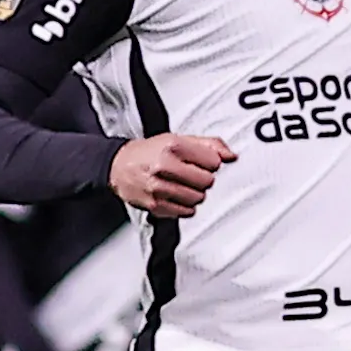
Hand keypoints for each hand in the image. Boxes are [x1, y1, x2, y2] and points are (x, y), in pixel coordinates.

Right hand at [110, 134, 235, 217]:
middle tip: (191, 175)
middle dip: (203, 179)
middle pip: (207, 181)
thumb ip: (208, 145)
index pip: (213, 162)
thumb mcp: (178, 139)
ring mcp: (158, 188)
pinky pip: (186, 212)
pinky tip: (176, 196)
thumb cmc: (150, 152)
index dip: (211, 163)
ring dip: (195, 193)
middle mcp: (164, 166)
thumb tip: (231, 155)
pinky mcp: (155, 205)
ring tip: (182, 185)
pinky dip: (185, 206)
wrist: (118, 166)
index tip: (202, 163)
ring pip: (198, 198)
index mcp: (173, 146)